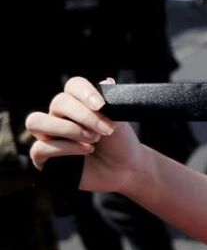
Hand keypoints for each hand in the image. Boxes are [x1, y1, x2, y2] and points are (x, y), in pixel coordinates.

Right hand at [26, 77, 143, 192]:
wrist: (124, 168)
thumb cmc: (120, 142)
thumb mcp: (120, 121)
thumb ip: (111, 102)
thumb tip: (107, 81)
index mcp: (79, 102)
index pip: (73, 85)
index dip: (85, 92)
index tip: (102, 106)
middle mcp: (60, 115)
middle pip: (58, 102)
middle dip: (84, 116)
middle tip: (105, 130)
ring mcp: (49, 136)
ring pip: (37, 122)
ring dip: (68, 129)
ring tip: (93, 139)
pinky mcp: (44, 158)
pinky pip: (40, 148)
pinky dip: (65, 148)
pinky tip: (86, 150)